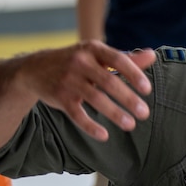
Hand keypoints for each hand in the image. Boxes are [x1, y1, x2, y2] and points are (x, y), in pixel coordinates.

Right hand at [15, 42, 154, 141]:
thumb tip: (151, 56)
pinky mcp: (60, 97)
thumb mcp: (97, 55)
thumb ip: (125, 59)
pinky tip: (104, 135)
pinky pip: (76, 114)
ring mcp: (69, 80)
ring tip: (130, 125)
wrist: (34, 69)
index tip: (147, 90)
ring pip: (95, 99)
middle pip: (108, 82)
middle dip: (128, 99)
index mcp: (93, 49)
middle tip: (144, 113)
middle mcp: (80, 62)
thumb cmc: (76, 62)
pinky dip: (90, 126)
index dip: (133, 74)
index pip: (117, 60)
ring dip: (114, 113)